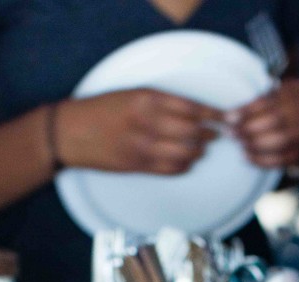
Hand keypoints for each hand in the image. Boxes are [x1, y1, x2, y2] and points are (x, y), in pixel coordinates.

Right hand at [55, 89, 223, 174]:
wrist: (71, 133)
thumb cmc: (101, 110)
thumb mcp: (130, 94)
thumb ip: (161, 102)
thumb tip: (194, 112)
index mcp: (146, 99)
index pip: (192, 107)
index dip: (214, 116)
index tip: (227, 119)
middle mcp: (147, 123)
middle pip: (193, 132)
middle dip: (209, 135)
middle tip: (216, 135)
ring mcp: (144, 147)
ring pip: (186, 153)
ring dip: (198, 152)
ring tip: (201, 148)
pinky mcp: (139, 166)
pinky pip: (172, 169)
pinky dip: (185, 166)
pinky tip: (187, 161)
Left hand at [227, 78, 298, 168]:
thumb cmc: (287, 109)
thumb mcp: (277, 95)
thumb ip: (259, 101)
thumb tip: (229, 114)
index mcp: (298, 90)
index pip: (269, 100)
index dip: (246, 111)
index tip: (228, 118)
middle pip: (275, 121)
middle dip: (249, 128)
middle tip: (231, 134)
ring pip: (280, 141)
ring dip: (255, 145)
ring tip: (240, 145)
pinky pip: (282, 159)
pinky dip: (262, 160)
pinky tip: (247, 158)